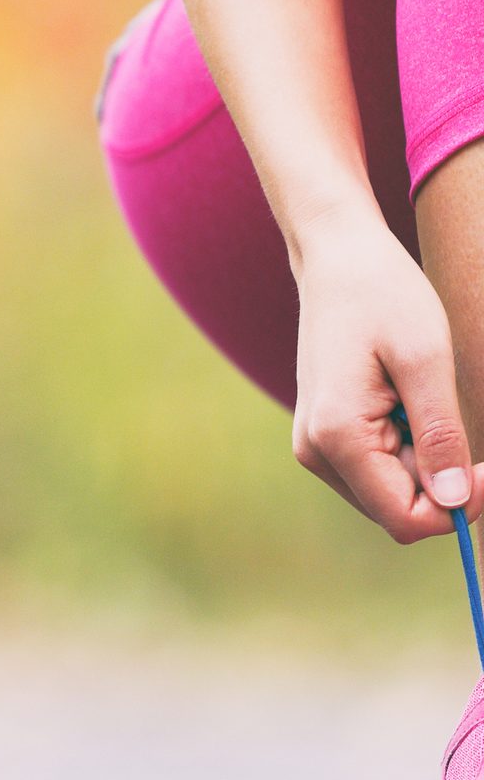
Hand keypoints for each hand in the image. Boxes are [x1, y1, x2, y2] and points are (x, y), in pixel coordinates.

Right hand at [291, 207, 483, 542]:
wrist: (336, 261)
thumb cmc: (383, 296)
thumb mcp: (426, 359)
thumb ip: (441, 435)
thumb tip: (454, 502)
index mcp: (337, 436)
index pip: (404, 518)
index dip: (457, 506)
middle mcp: (316, 452)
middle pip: (395, 511)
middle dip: (441, 484)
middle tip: (465, 423)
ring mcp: (313, 447)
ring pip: (386, 494)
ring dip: (423, 465)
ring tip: (425, 403)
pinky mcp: (321, 436)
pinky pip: (373, 471)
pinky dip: (405, 452)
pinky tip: (406, 405)